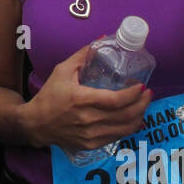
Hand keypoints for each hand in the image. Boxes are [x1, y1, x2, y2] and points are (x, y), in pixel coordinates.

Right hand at [20, 45, 151, 155]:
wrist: (35, 124)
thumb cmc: (49, 95)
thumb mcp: (62, 71)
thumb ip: (83, 55)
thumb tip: (101, 38)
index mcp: (81, 100)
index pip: (116, 100)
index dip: (133, 94)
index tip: (142, 86)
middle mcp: (88, 119)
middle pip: (125, 115)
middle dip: (142, 104)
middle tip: (148, 93)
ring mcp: (91, 135)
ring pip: (125, 128)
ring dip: (139, 116)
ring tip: (143, 105)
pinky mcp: (91, 144)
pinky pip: (117, 137)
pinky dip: (129, 128)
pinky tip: (134, 119)